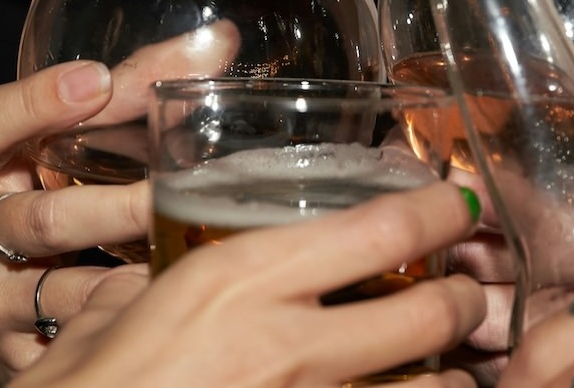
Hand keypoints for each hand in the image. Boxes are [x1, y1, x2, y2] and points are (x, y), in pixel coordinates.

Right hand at [0, 24, 240, 385]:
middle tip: (174, 190)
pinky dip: (122, 319)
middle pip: (44, 218)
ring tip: (187, 254)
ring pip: (62, 287)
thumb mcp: (43, 146)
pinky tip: (167, 307)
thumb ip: (120, 94)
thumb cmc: (20, 198)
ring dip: (129, 273)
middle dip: (116, 207)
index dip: (33, 102)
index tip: (94, 79)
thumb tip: (219, 42)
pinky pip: (75, 336)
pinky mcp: (13, 349)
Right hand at [10, 183, 487, 387]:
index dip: (442, 210)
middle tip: (464, 292)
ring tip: (444, 365)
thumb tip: (157, 278)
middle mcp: (284, 345)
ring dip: (449, 374)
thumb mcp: (107, 321)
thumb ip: (148, 291)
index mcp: (236, 280)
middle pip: (432, 312)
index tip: (460, 203)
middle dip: (466, 299)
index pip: (380, 227)